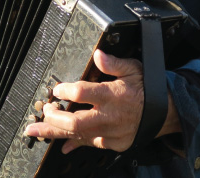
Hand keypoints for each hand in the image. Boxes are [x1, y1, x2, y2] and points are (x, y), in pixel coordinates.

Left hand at [24, 49, 143, 153]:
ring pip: (78, 136)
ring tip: (34, 130)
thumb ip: (113, 63)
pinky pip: (89, 144)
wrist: (165, 111)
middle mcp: (109, 116)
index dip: (65, 91)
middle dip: (54, 118)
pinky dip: (74, 144)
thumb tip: (98, 54)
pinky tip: (61, 145)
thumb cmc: (146, 87)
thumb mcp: (132, 68)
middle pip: (75, 122)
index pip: (82, 93)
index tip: (56, 89)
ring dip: (54, 133)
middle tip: (42, 111)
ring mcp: (110, 133)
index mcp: (112, 94)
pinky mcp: (113, 143)